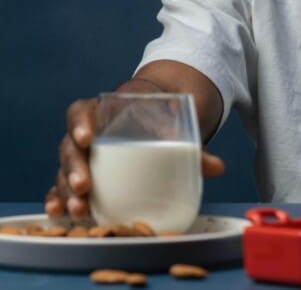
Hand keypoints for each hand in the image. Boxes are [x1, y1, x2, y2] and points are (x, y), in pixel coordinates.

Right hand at [44, 97, 225, 218]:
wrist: (159, 119)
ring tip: (78, 209)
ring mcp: (83, 156)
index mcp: (104, 111)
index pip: (81, 111)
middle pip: (70, 146)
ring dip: (66, 190)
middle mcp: (86, 133)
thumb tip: (217, 168)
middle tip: (84, 186)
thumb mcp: (175, 126)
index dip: (80, 123)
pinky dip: (60, 200)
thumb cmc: (162, 119)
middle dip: (74, 167)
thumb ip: (193, 146)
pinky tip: (60, 213)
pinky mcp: (84, 176)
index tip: (87, 137)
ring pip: (65, 170)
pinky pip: (64, 187)